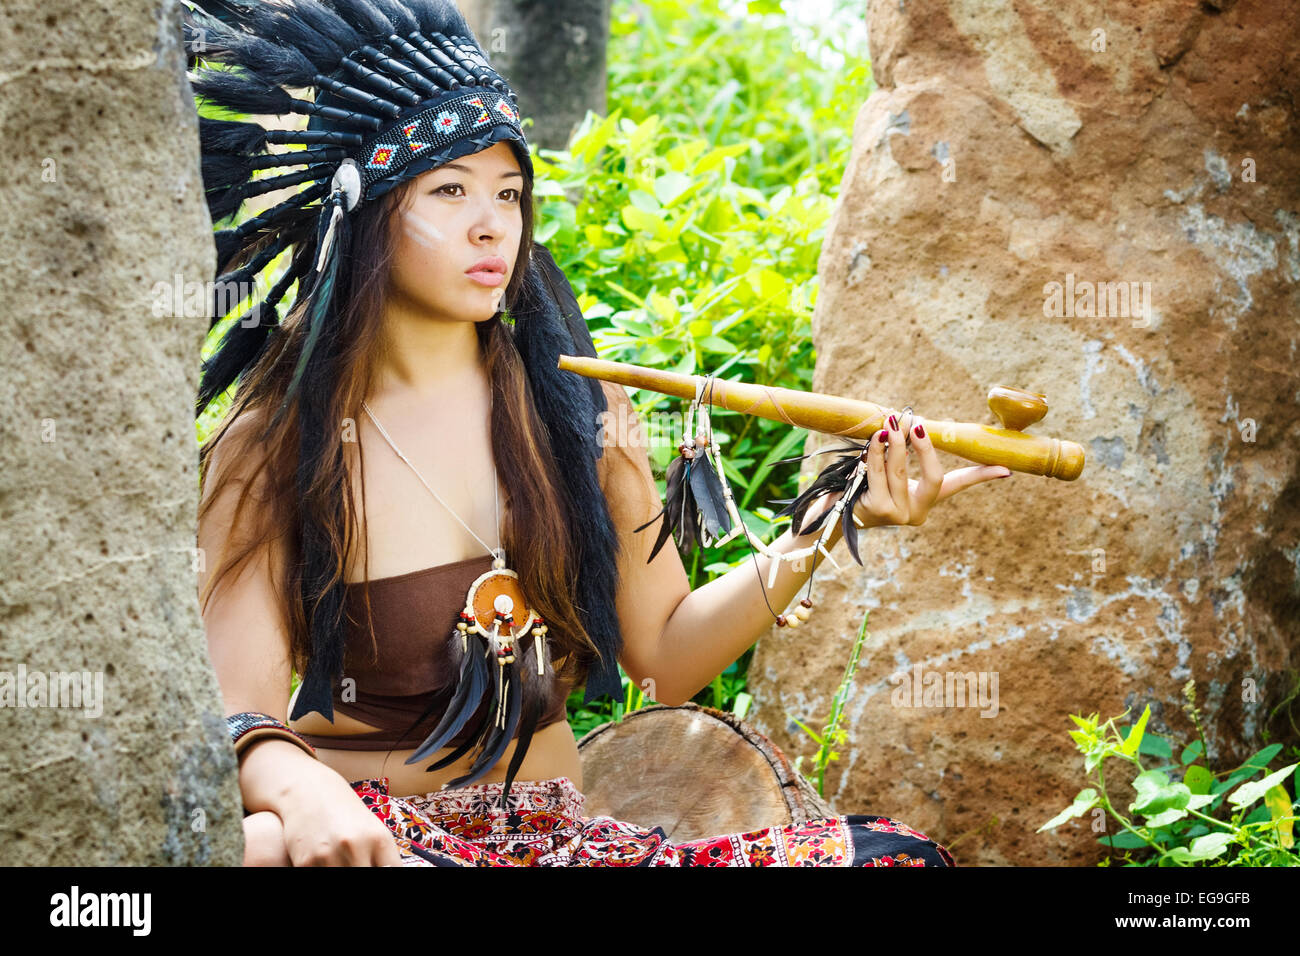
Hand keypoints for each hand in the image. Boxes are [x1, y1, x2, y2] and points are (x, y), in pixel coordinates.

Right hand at [277, 762, 404, 866]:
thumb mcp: (372, 830)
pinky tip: (323, 862)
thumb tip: (389, 871)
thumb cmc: (346, 812)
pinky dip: (323, 870)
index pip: (391, 870)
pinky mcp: (305, 862)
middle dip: (362, 870)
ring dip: (342, 870)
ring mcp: (329, 856)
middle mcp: (355, 847)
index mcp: (378, 839)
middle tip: (357, 863)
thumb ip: (382, 857)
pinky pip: (318, 876)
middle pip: (366, 875)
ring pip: (341, 879)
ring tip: (340, 861)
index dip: (388, 875)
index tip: (383, 871)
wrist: (309, 790)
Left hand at [851, 414, 1009, 529]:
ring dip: (896, 443)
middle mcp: (917, 512)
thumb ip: (901, 455)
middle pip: (933, 477)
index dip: (981, 476)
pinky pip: (878, 474)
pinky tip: (875, 439)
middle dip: (925, 448)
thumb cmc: (864, 487)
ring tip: (890, 422)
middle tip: (916, 422)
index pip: (958, 485)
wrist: (835, 515)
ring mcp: (899, 515)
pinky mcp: (879, 511)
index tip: (1006, 469)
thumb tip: (909, 424)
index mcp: (926, 501)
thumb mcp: (887, 470)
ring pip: (901, 472)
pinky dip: (876, 453)